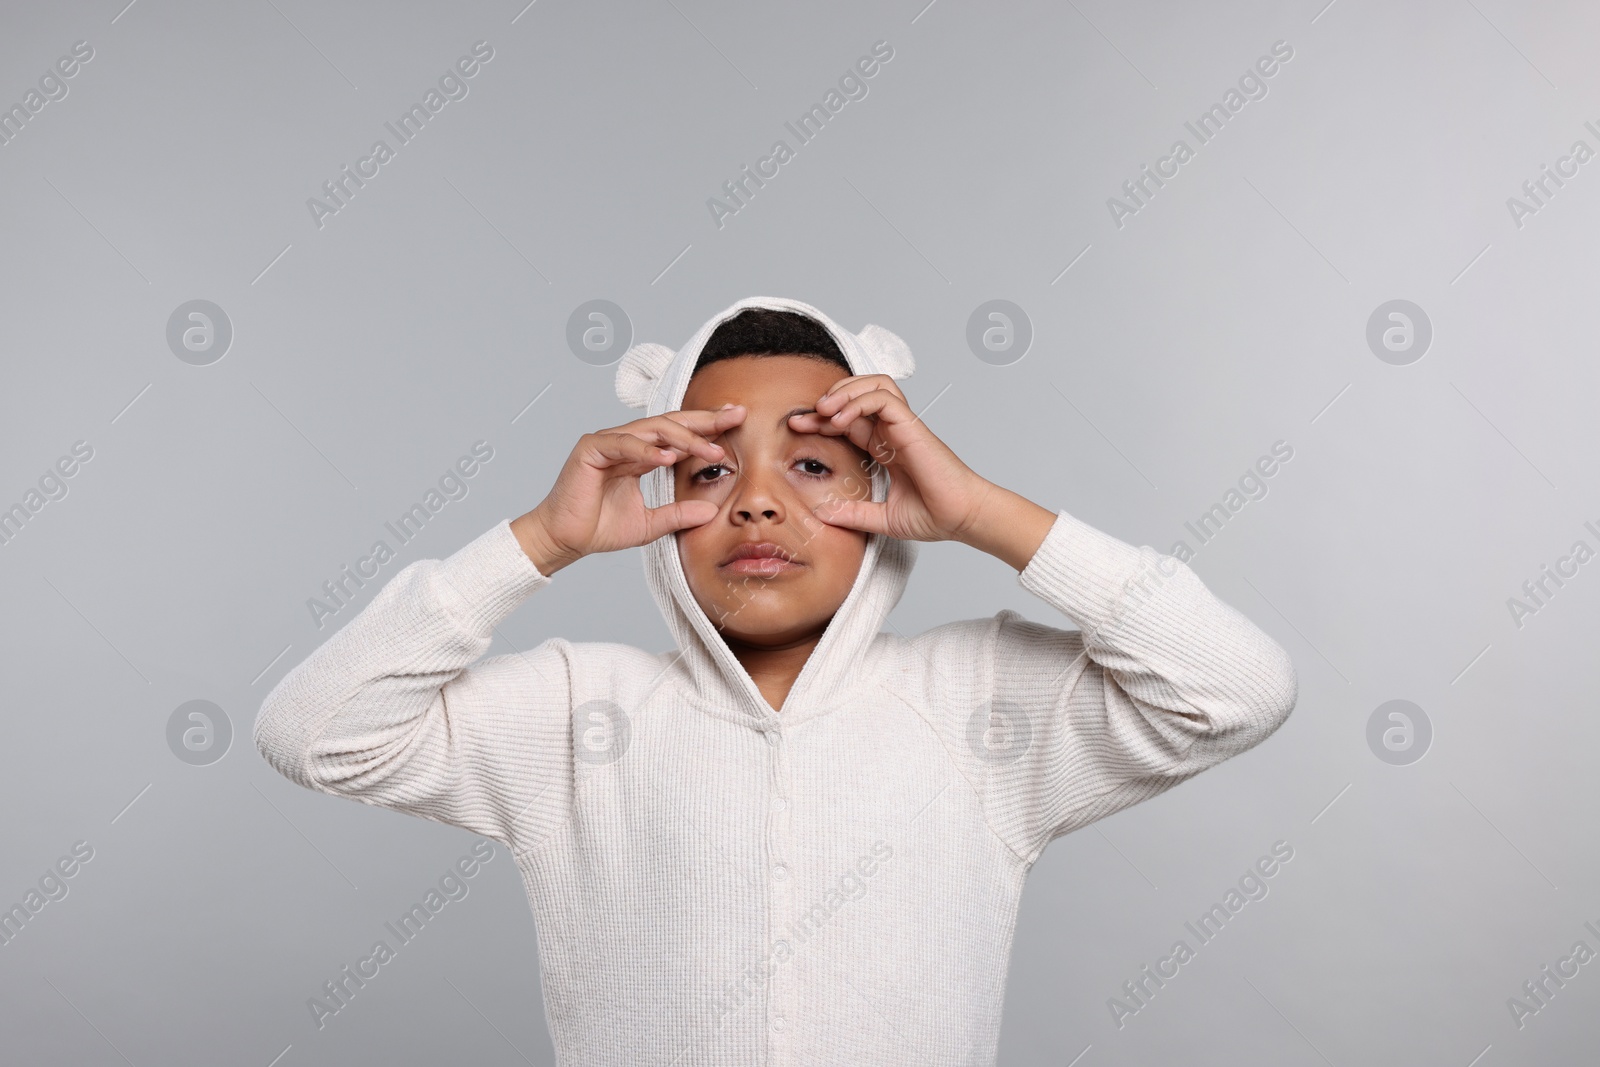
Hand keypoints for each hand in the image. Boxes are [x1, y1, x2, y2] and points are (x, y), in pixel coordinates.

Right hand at [511, 406, 746, 573]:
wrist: (566, 540)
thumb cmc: (600, 528)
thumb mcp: (651, 523)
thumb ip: (679, 514)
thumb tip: (711, 511)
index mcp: (640, 454)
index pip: (678, 434)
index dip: (706, 427)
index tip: (736, 421)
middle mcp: (625, 442)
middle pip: (670, 423)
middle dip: (704, 420)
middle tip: (734, 416)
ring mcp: (607, 442)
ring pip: (651, 430)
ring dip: (683, 438)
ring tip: (710, 449)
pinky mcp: (590, 449)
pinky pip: (623, 444)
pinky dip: (646, 450)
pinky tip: (668, 457)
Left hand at [786, 374, 994, 543]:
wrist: (961, 518)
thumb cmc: (934, 515)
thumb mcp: (882, 518)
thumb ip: (853, 513)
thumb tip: (821, 515)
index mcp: (885, 447)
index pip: (848, 420)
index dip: (821, 420)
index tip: (798, 429)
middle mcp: (892, 431)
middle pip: (856, 396)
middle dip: (827, 400)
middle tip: (803, 418)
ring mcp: (902, 426)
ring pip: (872, 385)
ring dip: (844, 391)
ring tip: (823, 410)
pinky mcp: (911, 426)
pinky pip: (883, 397)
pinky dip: (858, 401)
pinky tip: (840, 418)